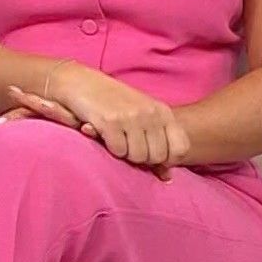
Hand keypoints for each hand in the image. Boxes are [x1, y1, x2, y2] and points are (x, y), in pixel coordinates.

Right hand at [1, 72, 191, 180]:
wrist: (80, 82)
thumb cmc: (113, 103)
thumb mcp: (141, 119)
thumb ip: (157, 145)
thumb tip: (167, 178)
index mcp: (162, 111)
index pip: (181, 148)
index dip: (167, 159)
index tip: (152, 156)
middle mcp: (150, 113)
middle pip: (158, 156)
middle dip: (142, 159)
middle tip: (128, 146)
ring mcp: (131, 116)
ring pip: (138, 156)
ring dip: (125, 154)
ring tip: (116, 139)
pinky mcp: (110, 121)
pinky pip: (118, 150)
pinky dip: (110, 148)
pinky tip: (105, 134)